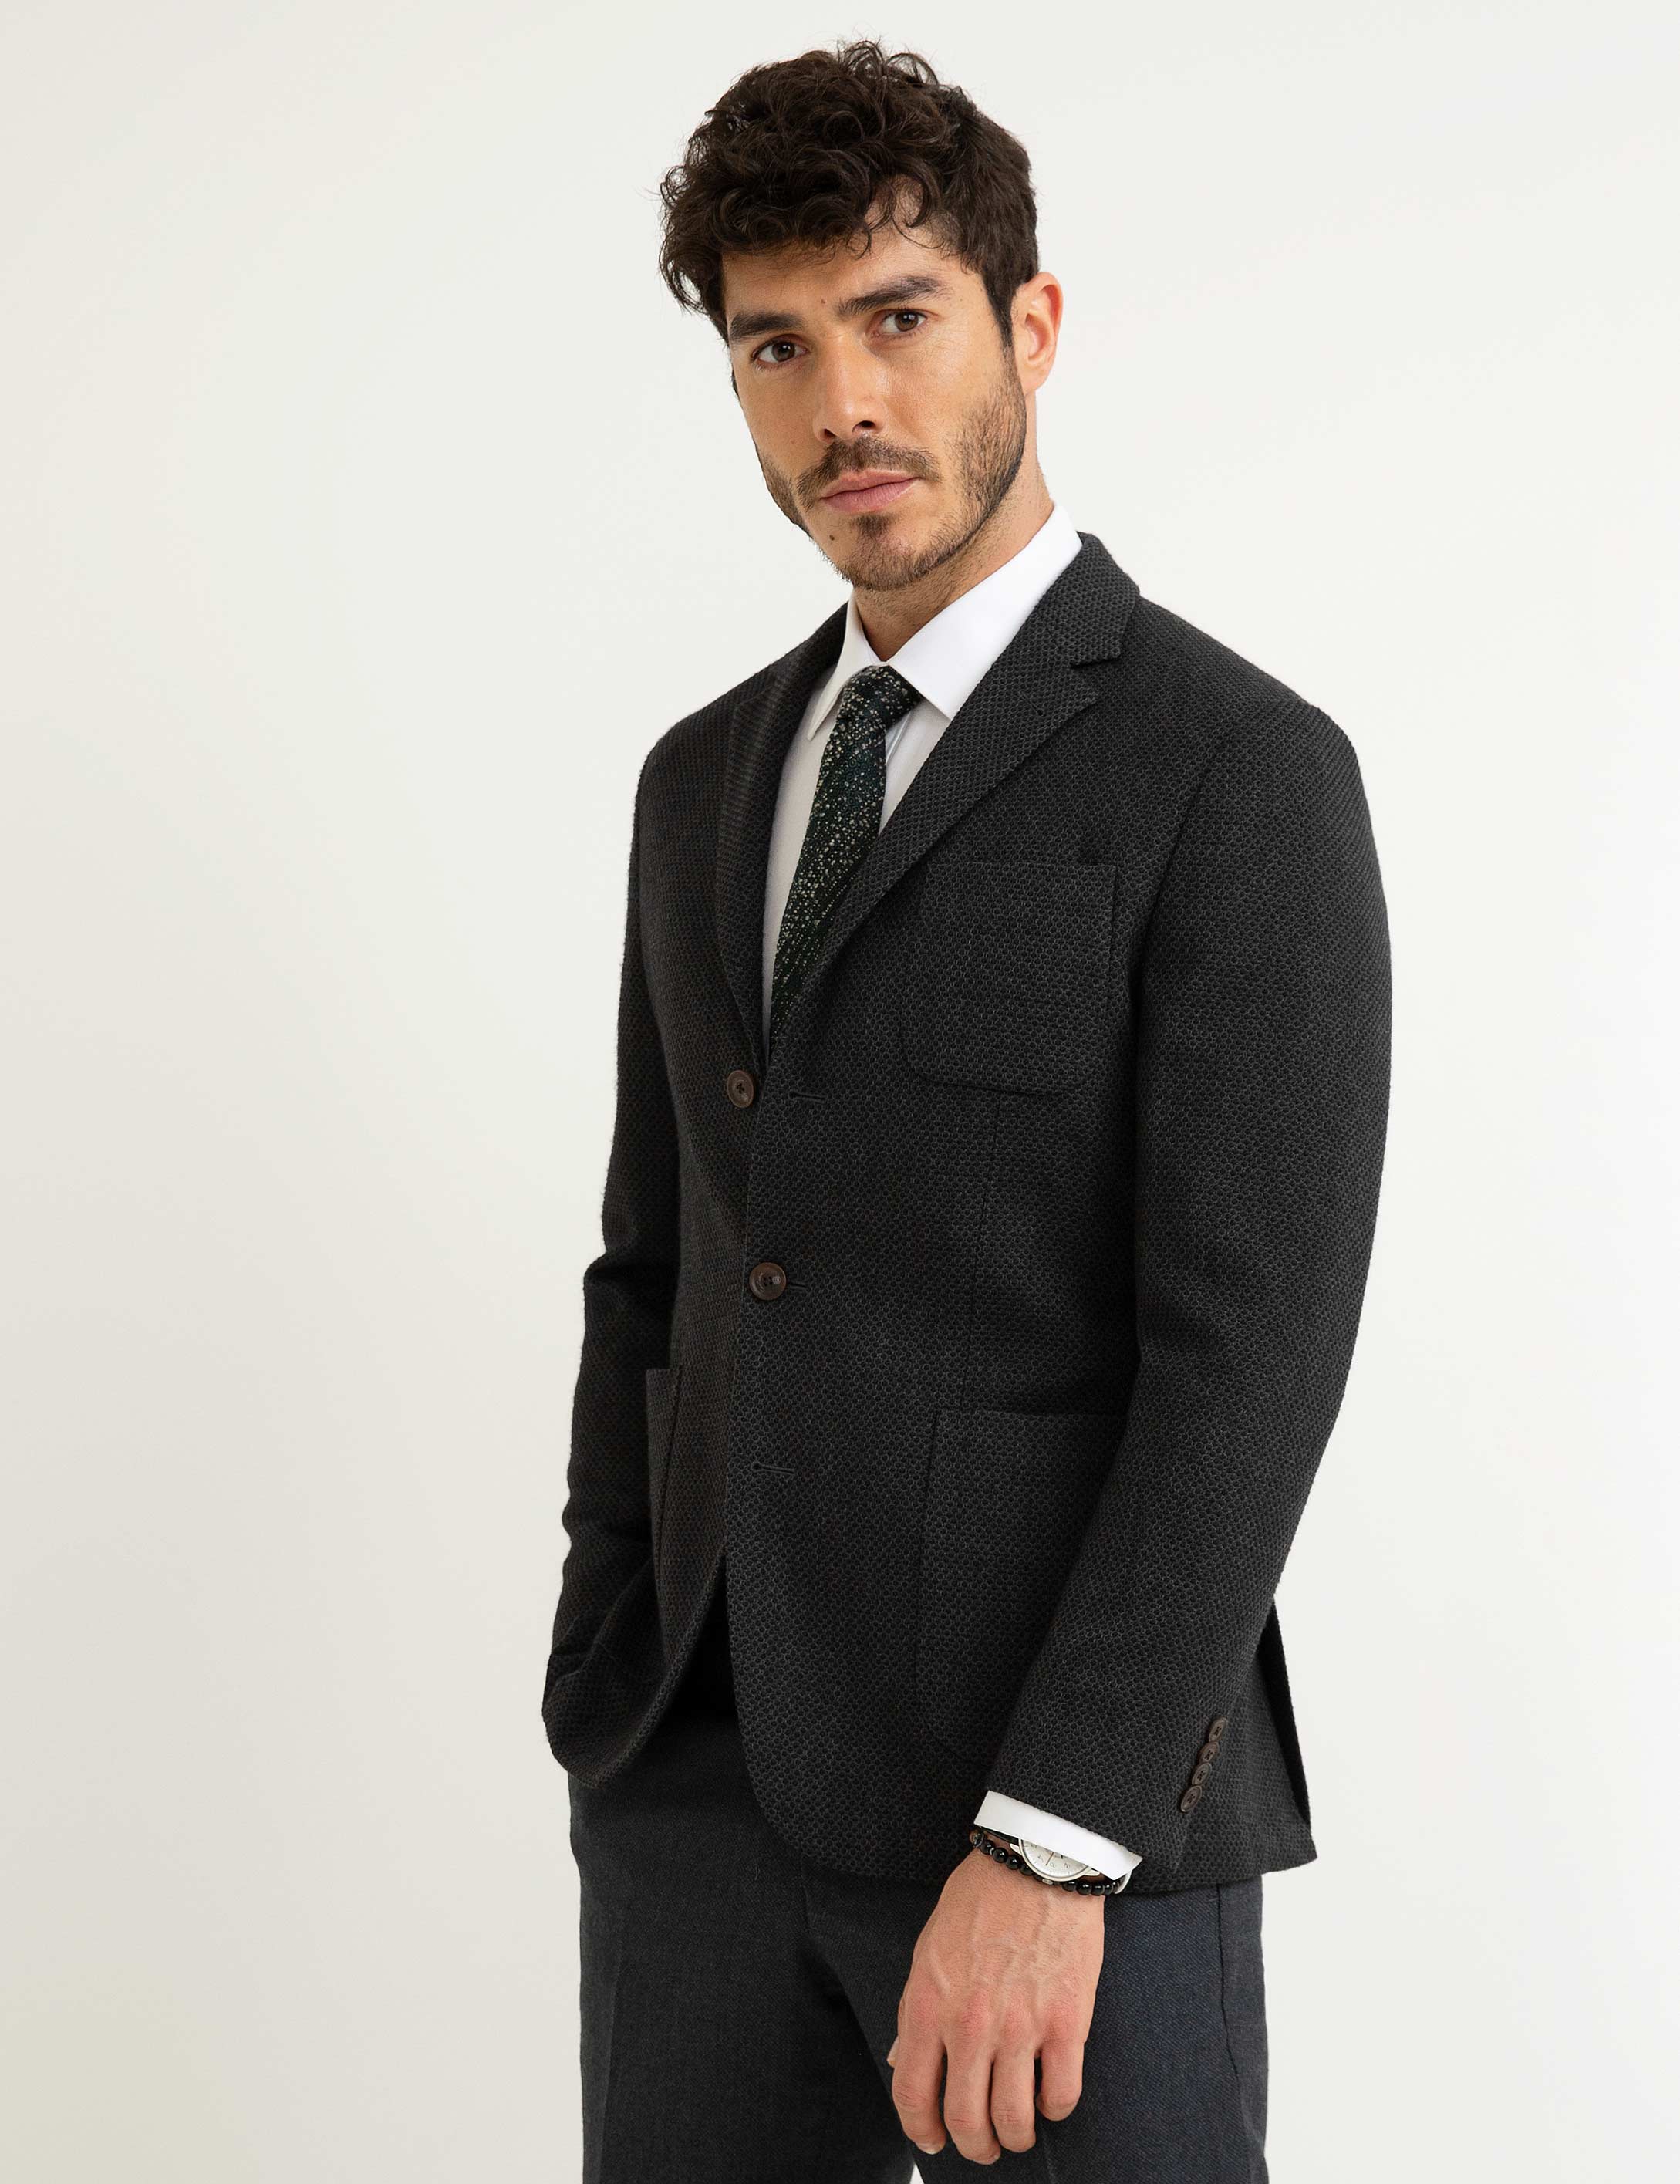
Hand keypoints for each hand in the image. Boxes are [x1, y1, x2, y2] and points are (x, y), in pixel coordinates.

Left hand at [886, 1845, 1103, 2162]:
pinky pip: (1062, 2095)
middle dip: (974, 2146)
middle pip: (966, 2120)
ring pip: (1014, 2119)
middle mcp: (970, 2025)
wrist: (1034, 1863)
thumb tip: (903, 2060)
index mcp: (928, 2005)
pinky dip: (1055, 2109)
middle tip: (982, 2146)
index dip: (921, 2131)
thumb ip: (914, 2010)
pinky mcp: (1067, 2023)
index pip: (913, 2095)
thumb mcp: (927, 1950)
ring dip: (1015, 2137)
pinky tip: (1051, 2097)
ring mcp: (1021, 2027)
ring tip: (1017, 2131)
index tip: (932, 2142)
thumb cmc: (978, 1901)